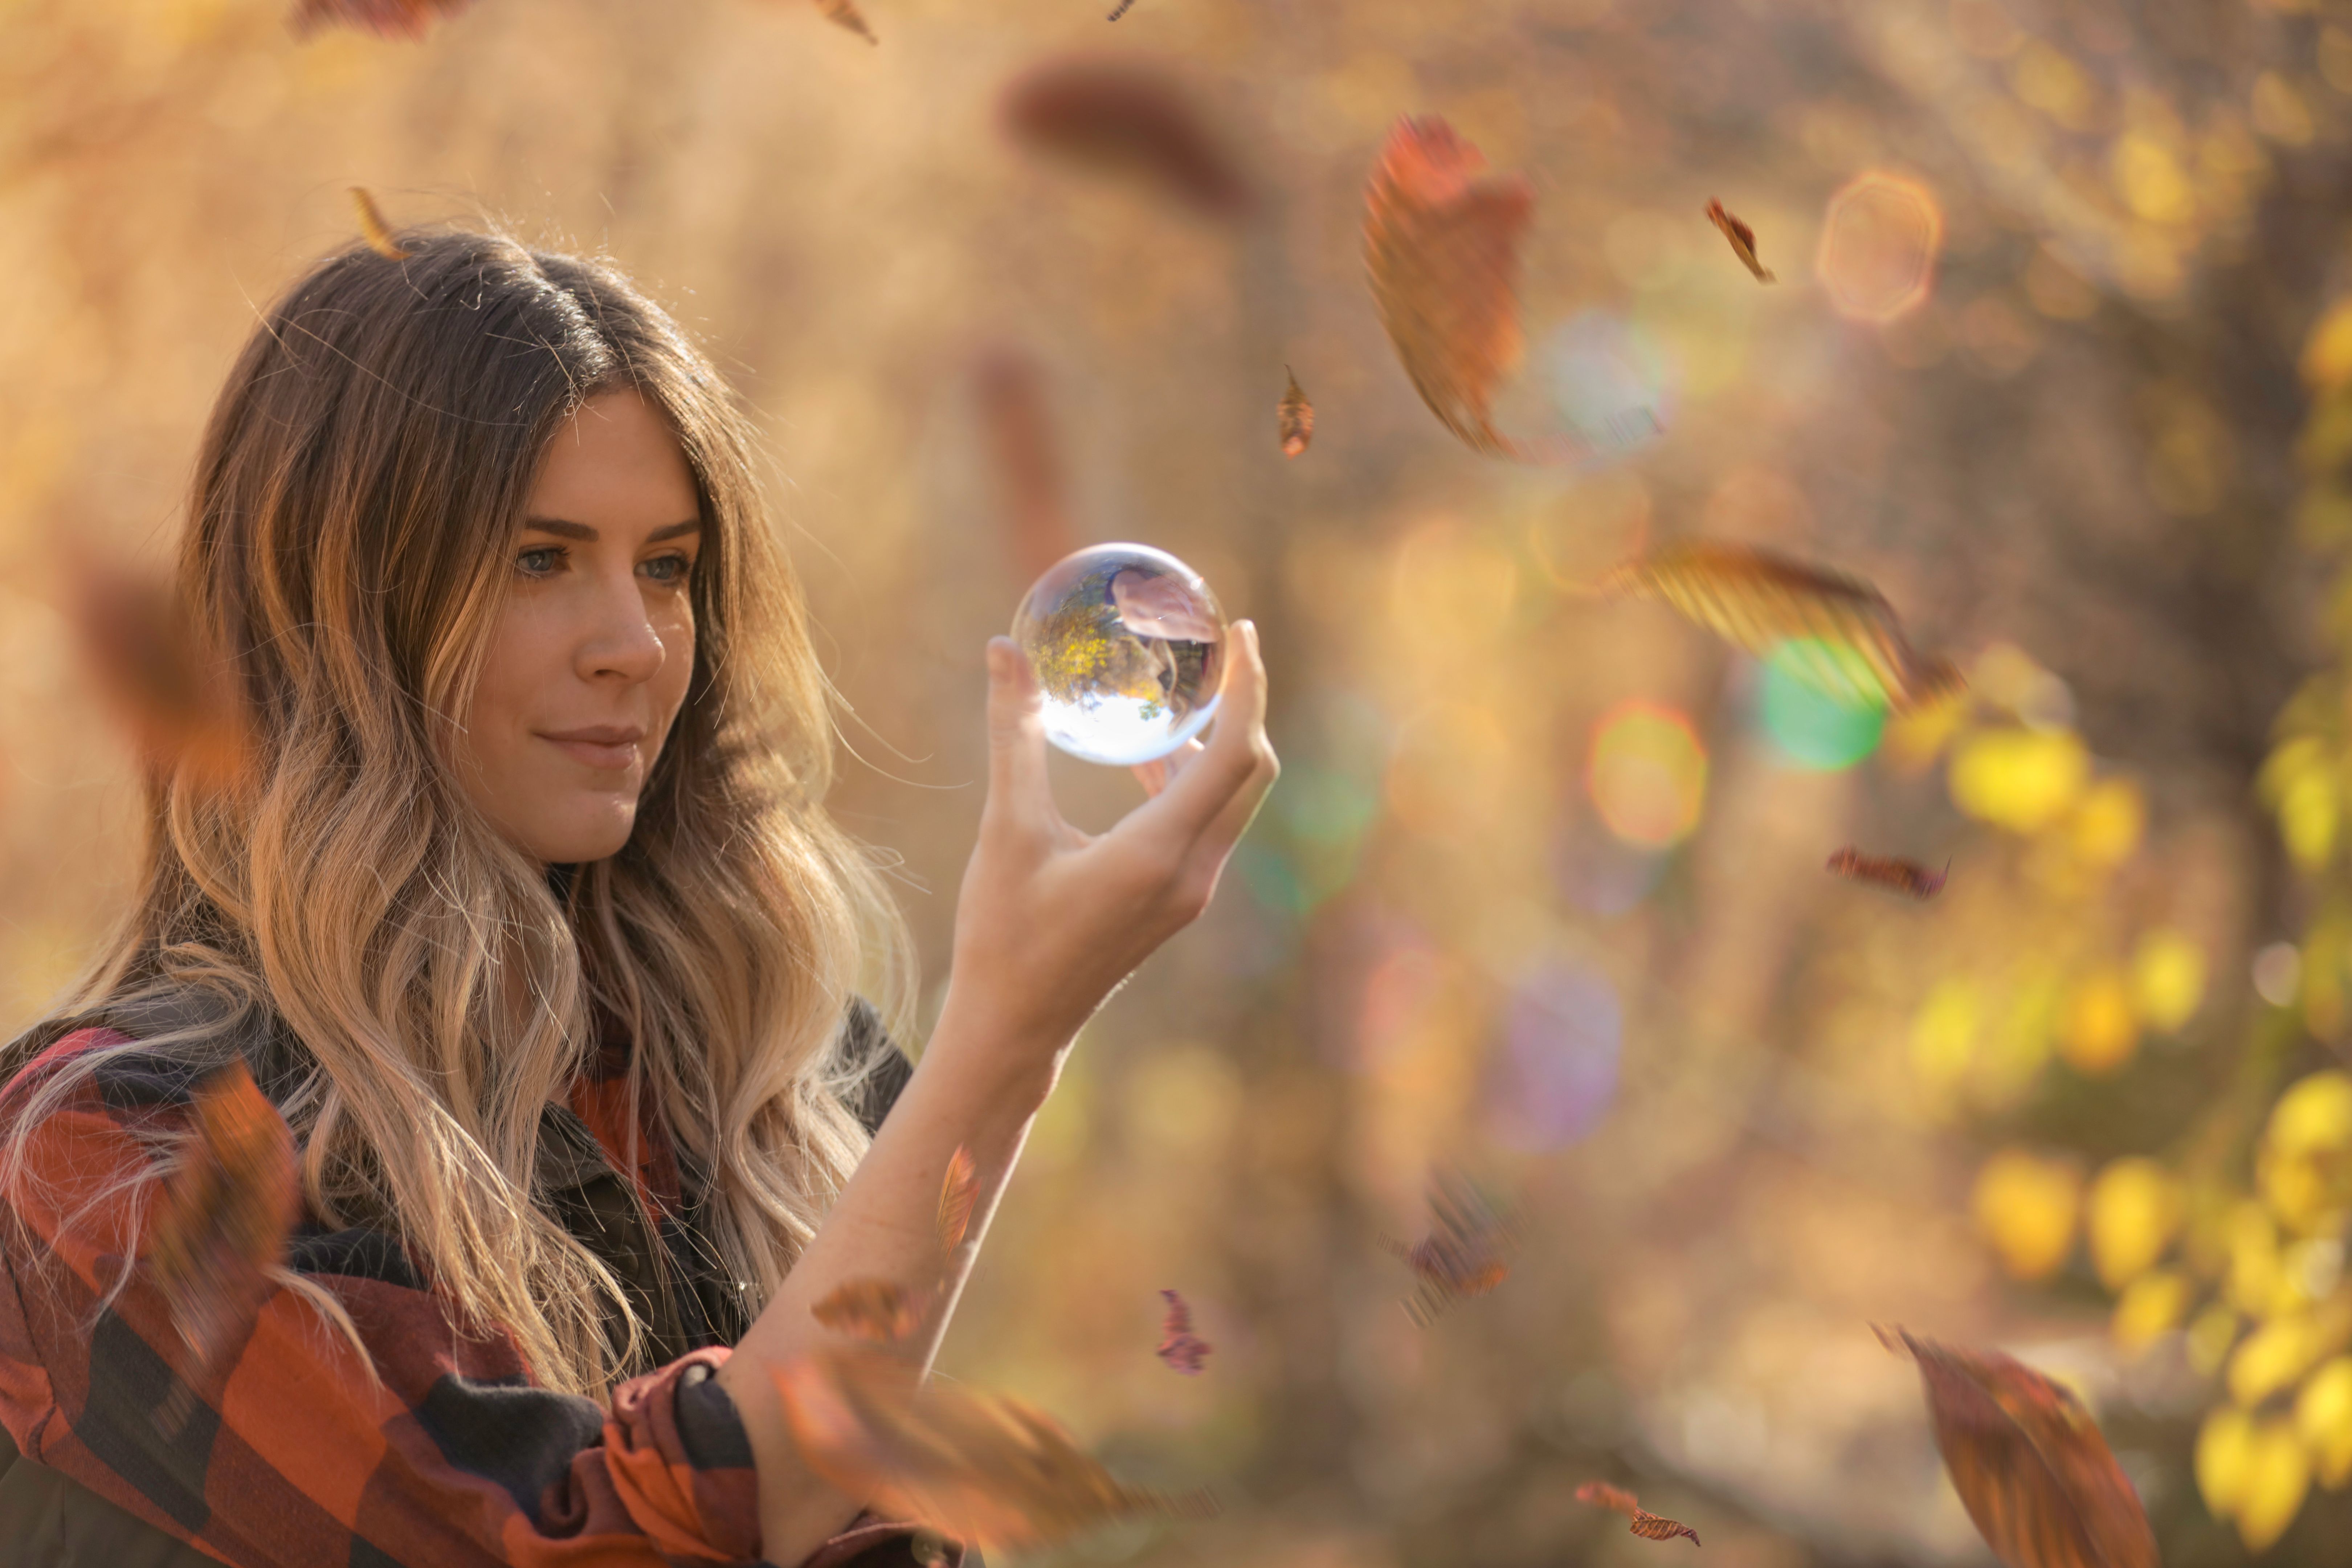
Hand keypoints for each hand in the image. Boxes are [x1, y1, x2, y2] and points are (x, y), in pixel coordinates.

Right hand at [939, 621, 1275, 1066]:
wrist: (1015, 1027)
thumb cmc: (1004, 934)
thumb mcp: (1005, 829)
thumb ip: (1015, 735)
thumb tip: (1004, 649)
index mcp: (1159, 853)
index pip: (1236, 755)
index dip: (1249, 689)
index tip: (1244, 635)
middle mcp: (1191, 873)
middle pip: (1252, 774)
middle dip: (1245, 709)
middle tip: (1221, 655)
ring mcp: (1189, 892)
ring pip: (1231, 802)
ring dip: (1216, 746)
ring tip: (1176, 701)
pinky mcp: (1175, 902)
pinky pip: (1206, 826)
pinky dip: (1191, 783)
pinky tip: (1145, 763)